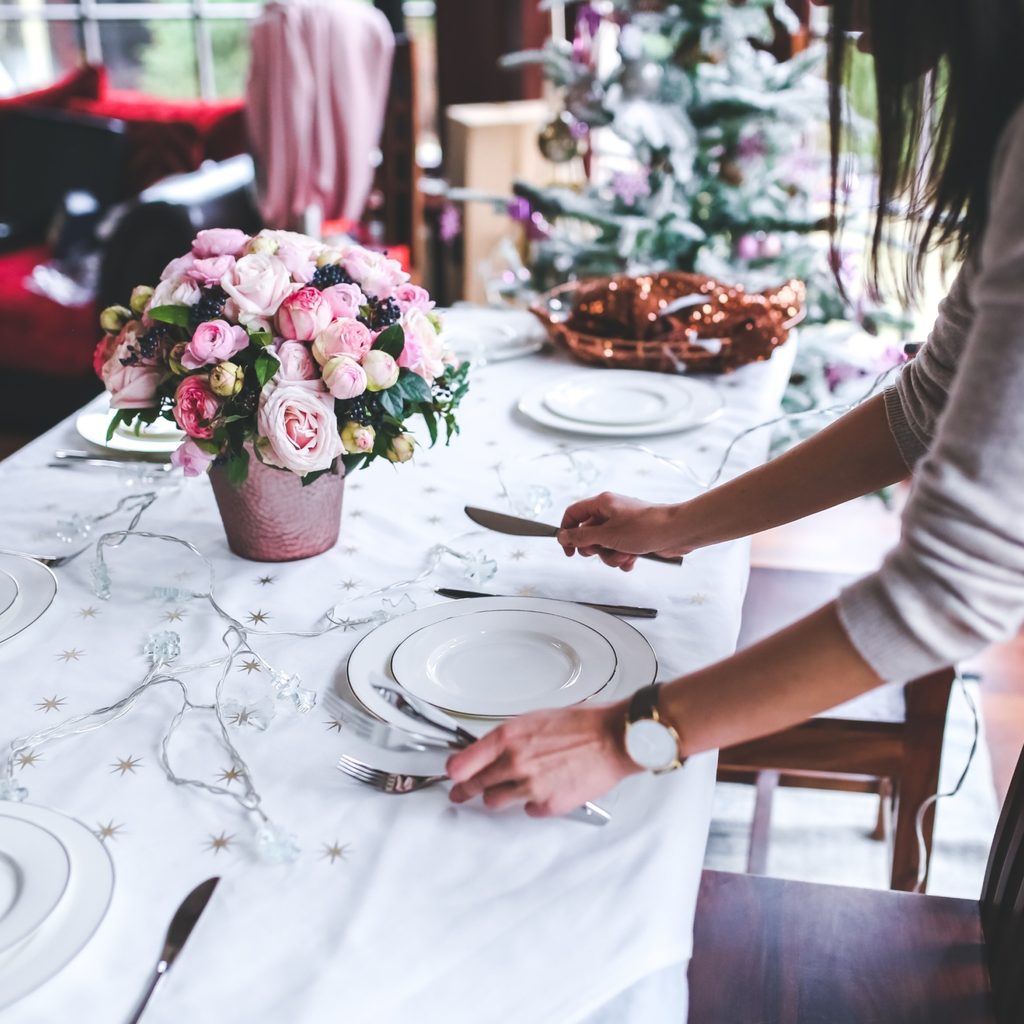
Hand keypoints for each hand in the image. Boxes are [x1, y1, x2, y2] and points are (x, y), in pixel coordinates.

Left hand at [446, 701, 639, 816]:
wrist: (613, 738)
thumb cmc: (581, 724)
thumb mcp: (535, 720)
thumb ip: (510, 738)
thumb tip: (494, 750)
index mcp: (509, 737)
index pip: (463, 762)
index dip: (455, 771)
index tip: (452, 775)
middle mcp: (515, 763)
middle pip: (476, 785)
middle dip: (466, 790)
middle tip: (460, 793)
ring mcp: (531, 786)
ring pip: (496, 802)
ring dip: (498, 796)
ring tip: (506, 790)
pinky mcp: (548, 805)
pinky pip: (527, 810)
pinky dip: (531, 802)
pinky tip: (541, 790)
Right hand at [557, 492, 690, 570]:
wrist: (676, 532)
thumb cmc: (646, 527)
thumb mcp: (607, 535)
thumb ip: (581, 537)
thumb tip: (563, 536)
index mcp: (602, 504)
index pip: (573, 514)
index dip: (567, 532)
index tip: (568, 550)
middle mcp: (611, 513)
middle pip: (588, 534)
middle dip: (595, 549)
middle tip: (602, 550)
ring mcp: (623, 526)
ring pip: (604, 547)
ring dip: (611, 556)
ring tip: (624, 554)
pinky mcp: (634, 538)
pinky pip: (619, 551)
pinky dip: (623, 558)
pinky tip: (633, 558)